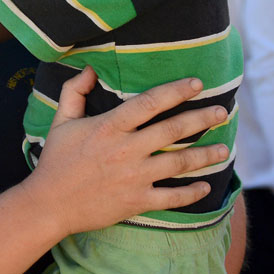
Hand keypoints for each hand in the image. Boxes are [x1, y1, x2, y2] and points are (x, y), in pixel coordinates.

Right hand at [25, 67, 231, 237]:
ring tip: (223, 149)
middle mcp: (126, 149)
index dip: (175, 91)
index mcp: (108, 127)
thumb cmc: (55, 160)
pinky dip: (192, 192)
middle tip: (222, 112)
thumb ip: (74, 92)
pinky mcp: (137, 201)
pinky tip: (205, 186)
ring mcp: (134, 177)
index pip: (149, 103)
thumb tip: (91, 70)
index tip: (196, 84)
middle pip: (173, 130)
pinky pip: (172, 197)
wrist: (49, 203)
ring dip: (205, 155)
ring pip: (180, 163)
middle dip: (202, 119)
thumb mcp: (60, 121)